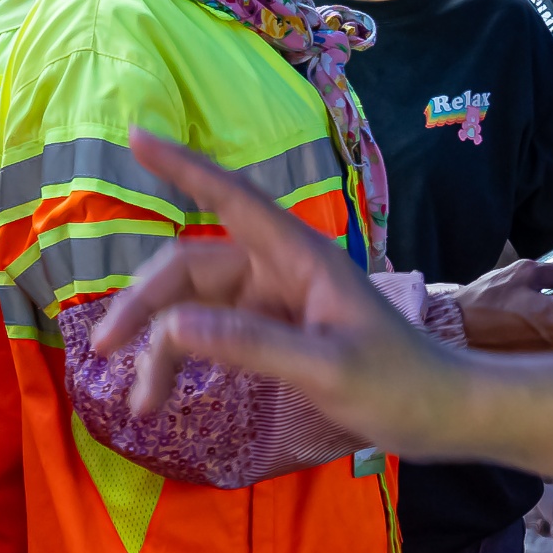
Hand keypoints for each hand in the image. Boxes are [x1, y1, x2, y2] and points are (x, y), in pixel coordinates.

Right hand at [87, 128, 487, 458]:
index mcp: (301, 258)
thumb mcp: (328, 369)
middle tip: (105, 351)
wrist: (447, 416)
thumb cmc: (401, 385)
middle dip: (144, 306)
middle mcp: (282, 270)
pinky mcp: (278, 332)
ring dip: (163, 349)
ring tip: (141, 405)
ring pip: (197, 308)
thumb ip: (251, 345)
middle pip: (192, 268)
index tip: (135, 136)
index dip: (182, 167)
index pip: (230, 198)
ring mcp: (277, 301)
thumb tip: (173, 327)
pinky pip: (215, 333)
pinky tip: (166, 394)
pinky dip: (187, 360)